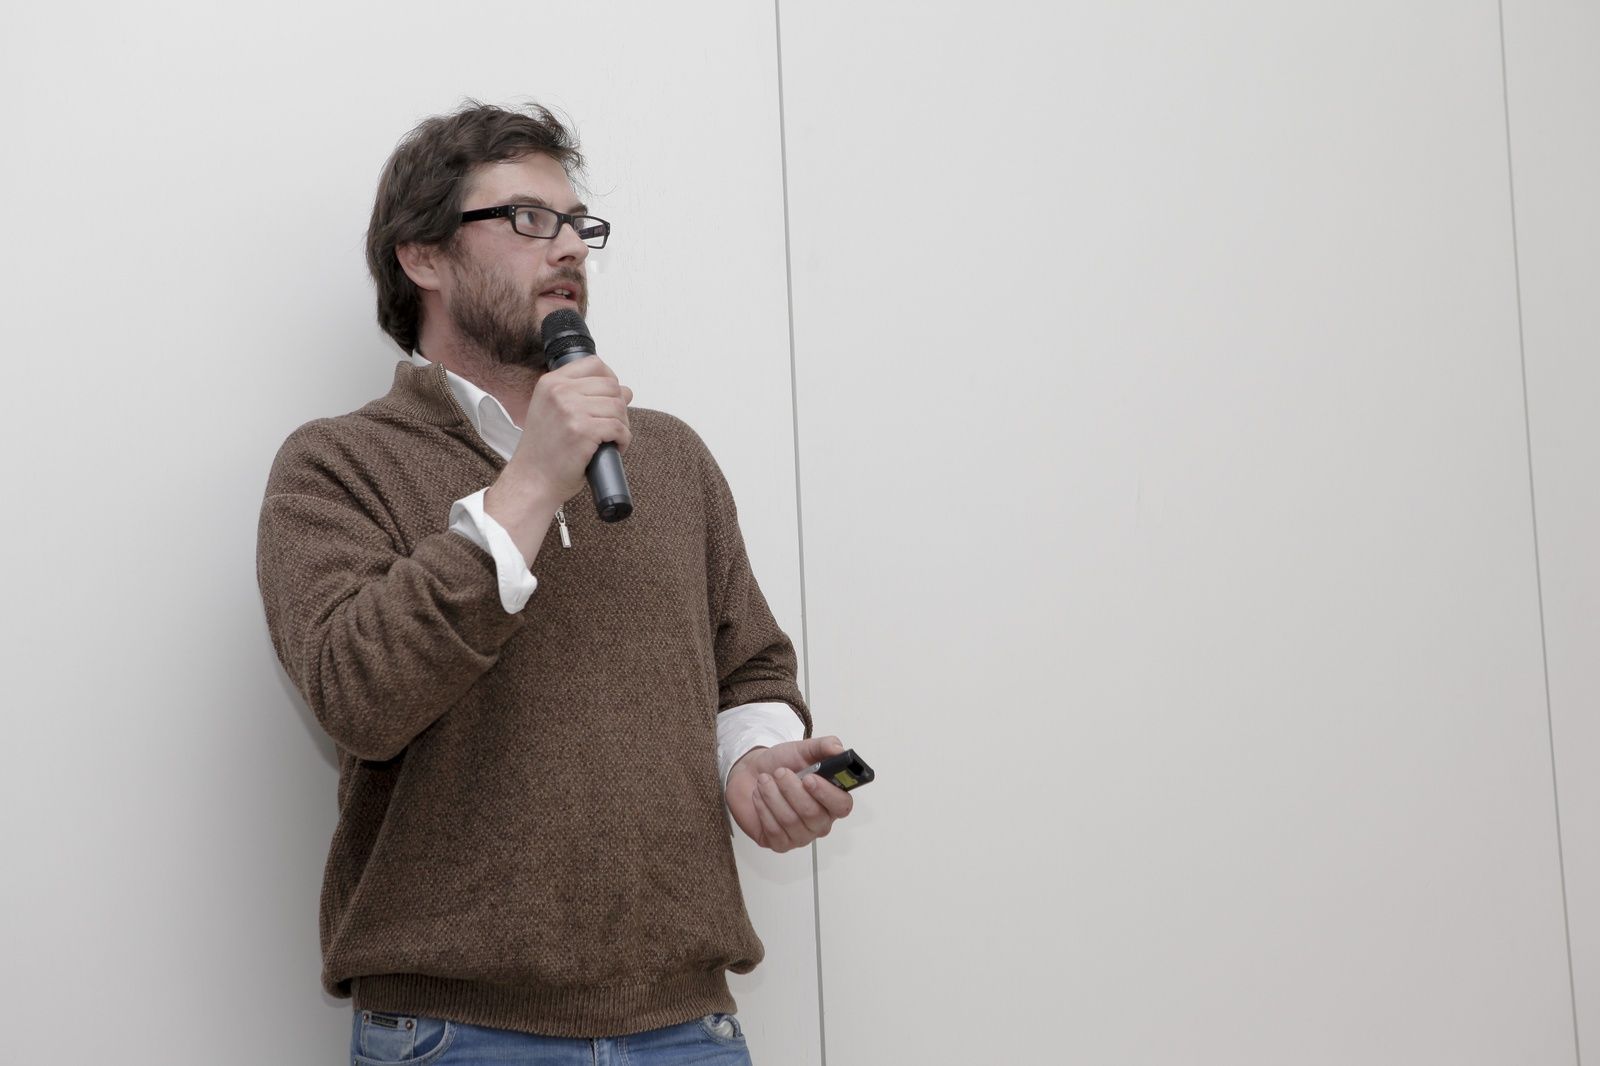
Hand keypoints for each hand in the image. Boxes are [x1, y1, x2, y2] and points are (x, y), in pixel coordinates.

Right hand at [484, 357, 631, 562]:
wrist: (532, 481)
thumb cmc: (543, 451)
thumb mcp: (553, 412)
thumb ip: (582, 397)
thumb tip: (625, 390)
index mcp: (550, 383)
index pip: (593, 364)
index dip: (610, 379)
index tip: (610, 397)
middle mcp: (560, 392)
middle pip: (611, 385)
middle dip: (619, 406)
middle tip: (613, 426)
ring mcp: (571, 410)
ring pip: (619, 406)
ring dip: (622, 424)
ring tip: (612, 438)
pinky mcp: (584, 431)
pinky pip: (619, 428)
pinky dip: (623, 439)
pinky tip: (614, 447)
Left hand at [726, 736, 854, 852]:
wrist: (751, 774)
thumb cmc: (780, 765)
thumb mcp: (802, 749)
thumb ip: (824, 746)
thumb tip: (839, 749)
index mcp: (832, 799)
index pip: (842, 805)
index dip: (827, 794)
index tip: (809, 778)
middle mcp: (820, 821)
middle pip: (813, 815)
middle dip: (792, 790)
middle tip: (780, 772)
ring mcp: (801, 835)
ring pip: (791, 821)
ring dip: (774, 796)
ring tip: (764, 780)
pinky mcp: (780, 844)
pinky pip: (774, 831)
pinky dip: (763, 808)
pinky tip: (759, 796)